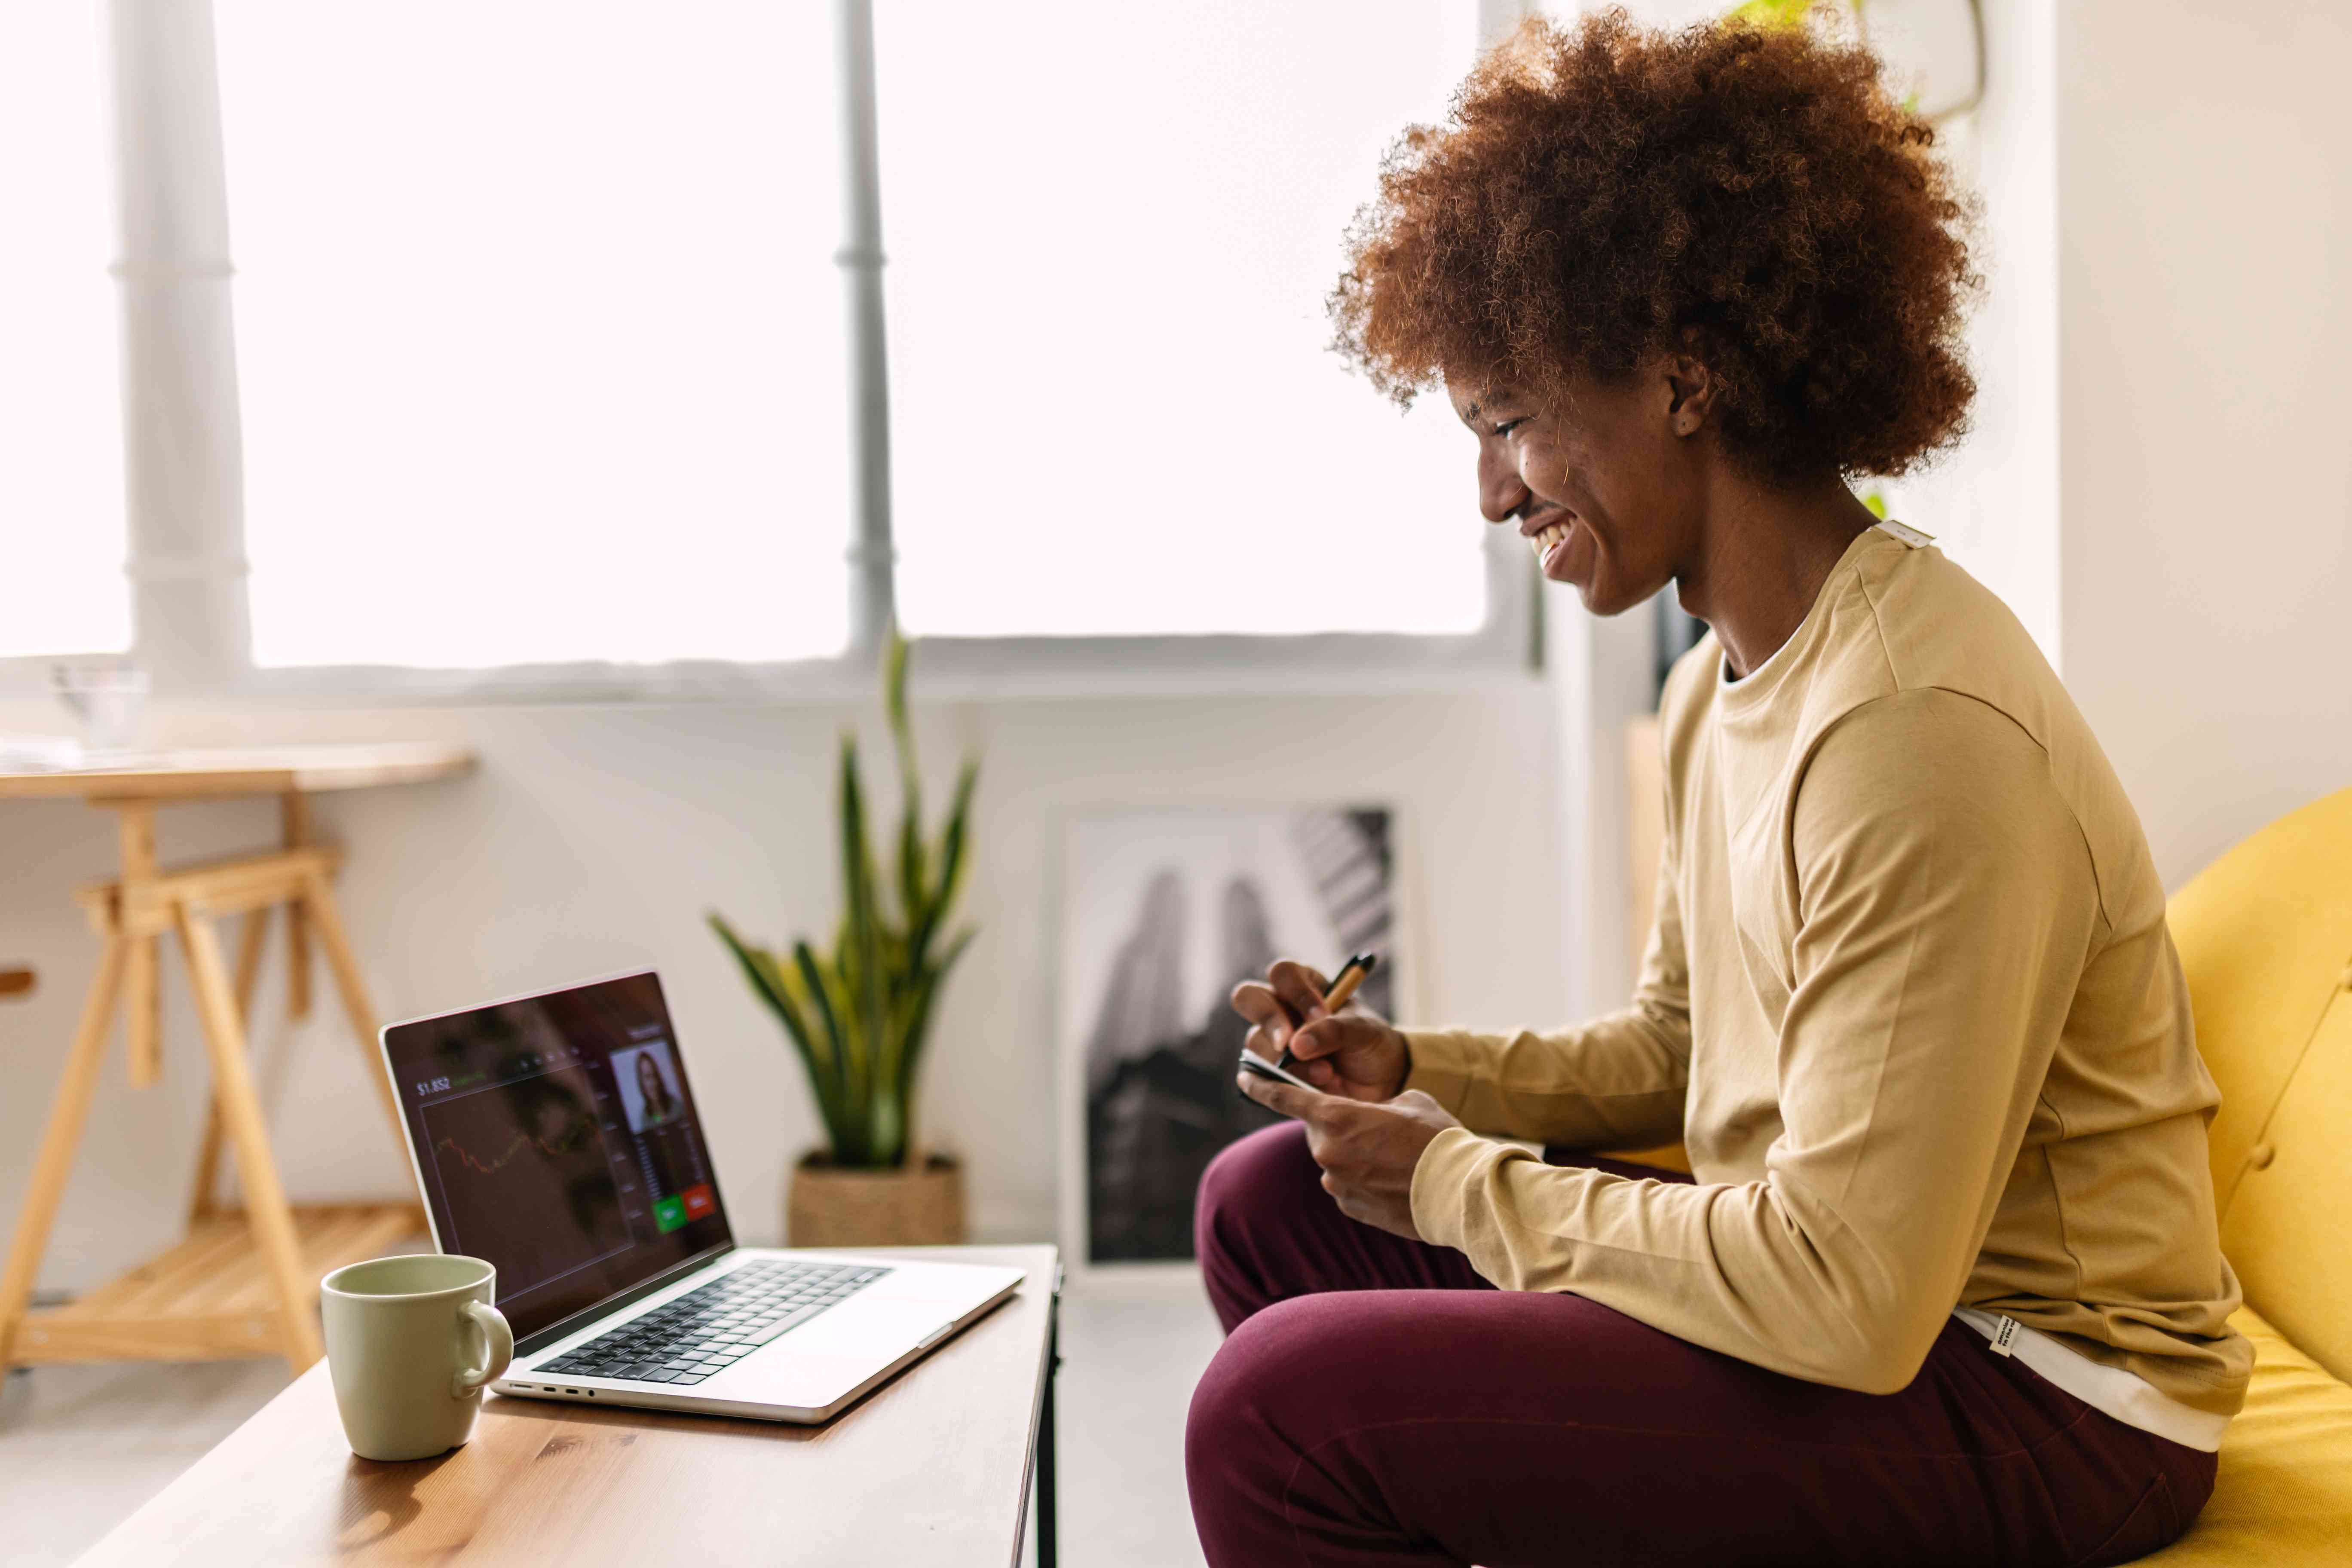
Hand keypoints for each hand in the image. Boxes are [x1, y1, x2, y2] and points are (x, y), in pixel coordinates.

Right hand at [1229, 959, 1411, 1101]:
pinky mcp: (1269, 1071)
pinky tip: (1306, 1088)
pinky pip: (1257, 1074)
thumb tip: (1296, 1045)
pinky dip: (1279, 1082)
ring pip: (1254, 1041)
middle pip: (1248, 997)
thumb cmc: (1370, 1042)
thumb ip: (1334, 1030)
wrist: (1380, 1081)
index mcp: (1305, 984)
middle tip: (1290, 1043)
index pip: (1283, 973)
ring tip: (1326, 1074)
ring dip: (1287, 1061)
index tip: (1321, 1014)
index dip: (1297, 992)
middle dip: (1269, 1019)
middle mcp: (1282, 1007)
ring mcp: (1272, 1039)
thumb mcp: (1363, 1031)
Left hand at [1234, 1073, 1461, 1239]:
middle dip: (1338, 1124)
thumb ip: (1376, 1103)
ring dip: (1354, 1154)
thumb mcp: (1409, 1100)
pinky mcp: (1351, 1208)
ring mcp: (1337, 1185)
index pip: (1285, 1097)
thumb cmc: (1437, 1138)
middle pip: (1318, 1130)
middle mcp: (1327, 1152)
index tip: (1244, 1075)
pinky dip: (1363, 1179)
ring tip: (1394, 1156)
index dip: (1261, 1084)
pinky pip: (1347, 1186)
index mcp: (1336, 1117)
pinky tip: (1394, 1178)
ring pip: (1334, 1160)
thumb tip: (1369, 1117)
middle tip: (1374, 1126)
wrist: (1460, 1191)